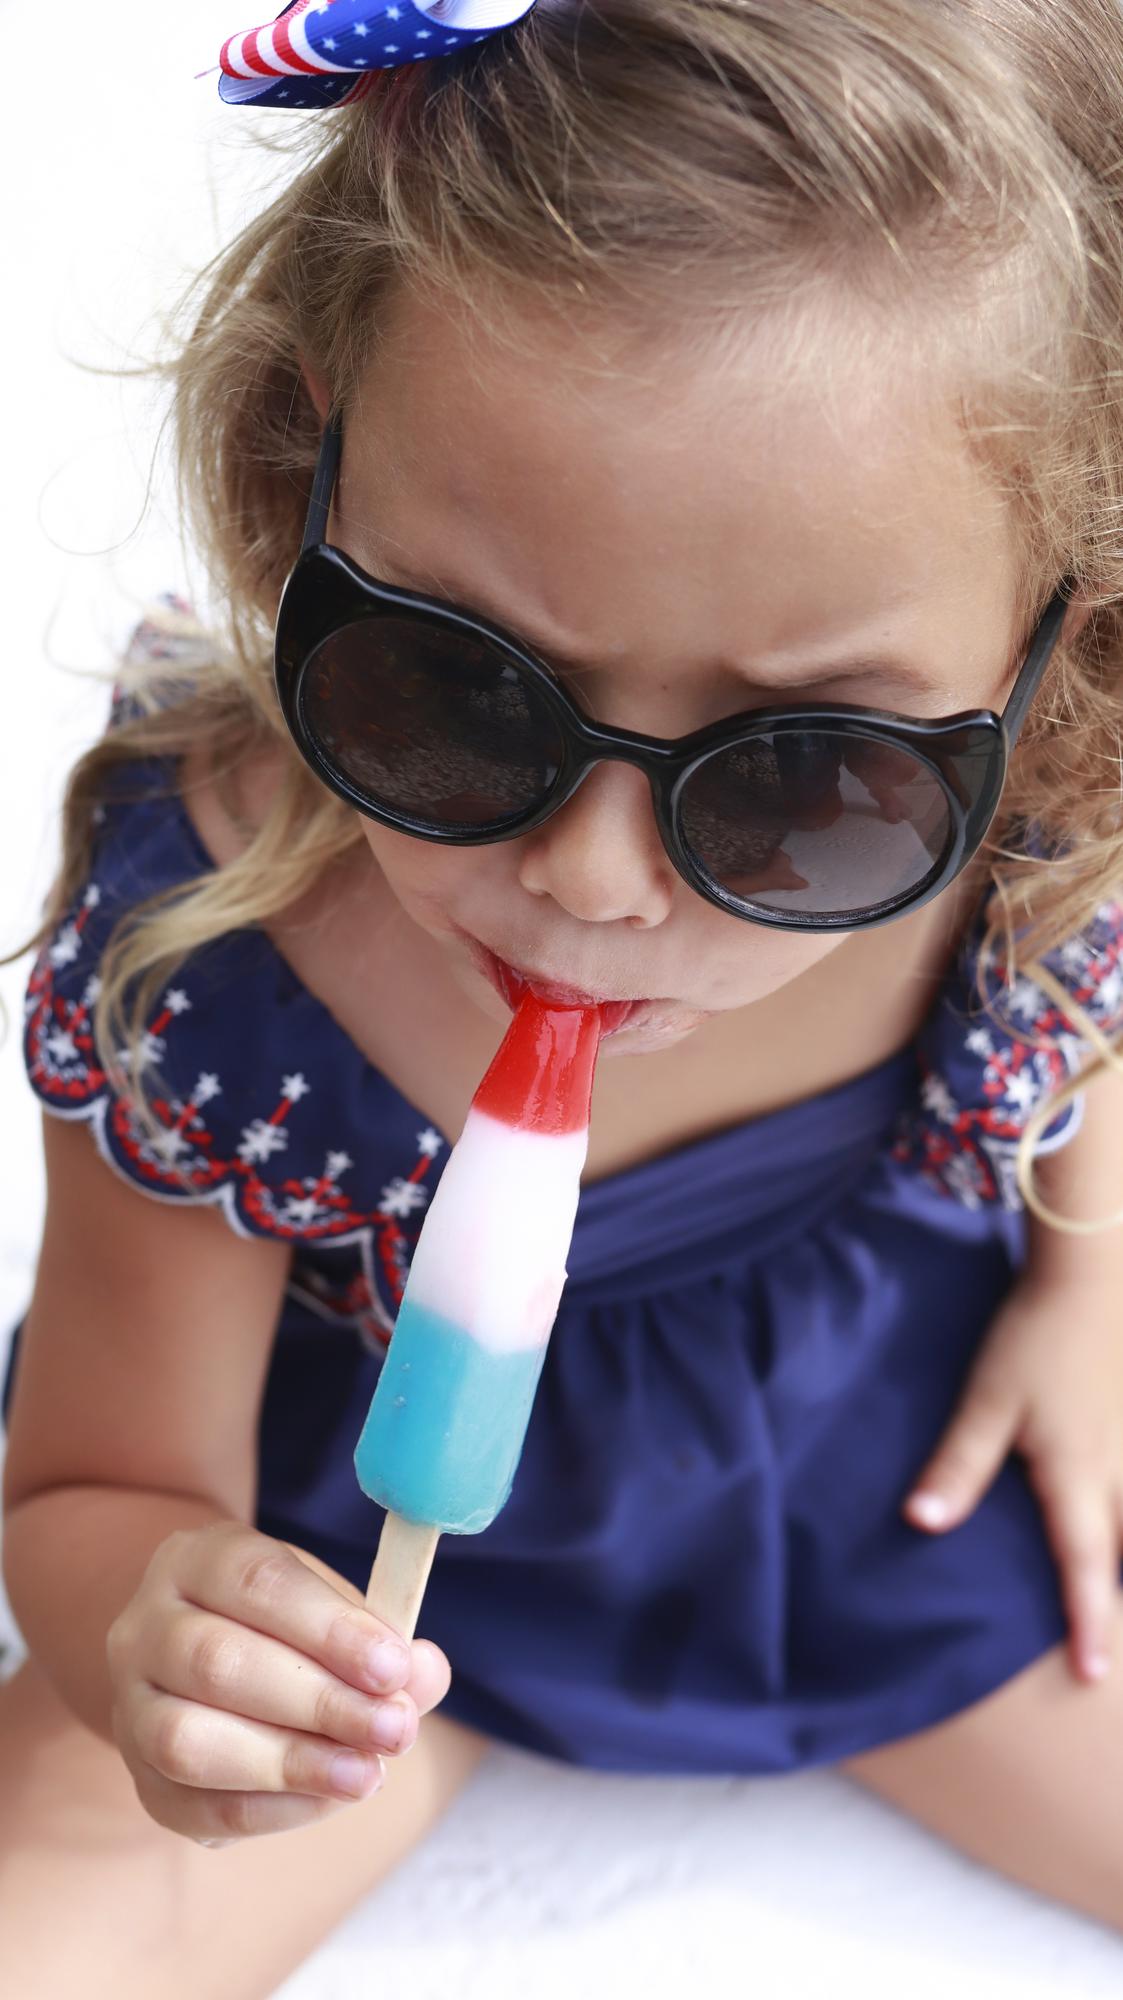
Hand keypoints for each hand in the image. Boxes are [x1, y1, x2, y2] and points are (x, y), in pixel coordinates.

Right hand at [106, 1520, 451, 1844]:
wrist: (198, 1660)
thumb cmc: (283, 1626)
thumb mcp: (329, 1608)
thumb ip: (382, 1639)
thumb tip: (424, 1673)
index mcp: (196, 1560)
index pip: (256, 1582)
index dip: (329, 1627)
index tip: (394, 1667)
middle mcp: (144, 1627)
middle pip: (218, 1663)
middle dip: (319, 1702)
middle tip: (394, 1729)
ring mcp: (129, 1707)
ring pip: (189, 1740)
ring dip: (290, 1763)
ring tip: (366, 1774)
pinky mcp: (142, 1780)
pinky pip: (196, 1806)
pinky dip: (273, 1809)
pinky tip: (330, 1798)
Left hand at [902, 1273, 1122, 1684]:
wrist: (1090, 1277)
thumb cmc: (1035, 1337)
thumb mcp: (987, 1401)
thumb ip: (959, 1464)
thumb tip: (923, 1523)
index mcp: (1078, 1475)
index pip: (1084, 1566)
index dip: (1088, 1624)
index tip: (1091, 1675)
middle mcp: (1120, 1472)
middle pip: (1122, 1553)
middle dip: (1113, 1601)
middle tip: (1102, 1651)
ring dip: (1121, 1556)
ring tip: (1108, 1596)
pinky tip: (1114, 1519)